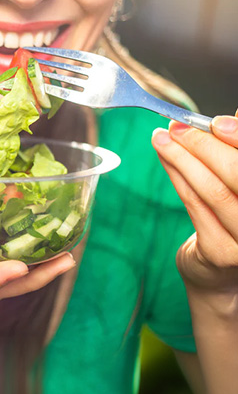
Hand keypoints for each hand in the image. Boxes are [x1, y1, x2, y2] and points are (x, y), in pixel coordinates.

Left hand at [152, 114, 237, 312]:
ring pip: (212, 190)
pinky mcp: (219, 251)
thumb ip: (237, 154)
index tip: (215, 121)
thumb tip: (232, 116)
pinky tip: (166, 160)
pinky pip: (195, 206)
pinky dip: (178, 178)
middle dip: (204, 145)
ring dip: (183, 159)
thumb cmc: (235, 221)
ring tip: (163, 138)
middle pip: (235, 174)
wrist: (222, 277)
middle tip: (177, 126)